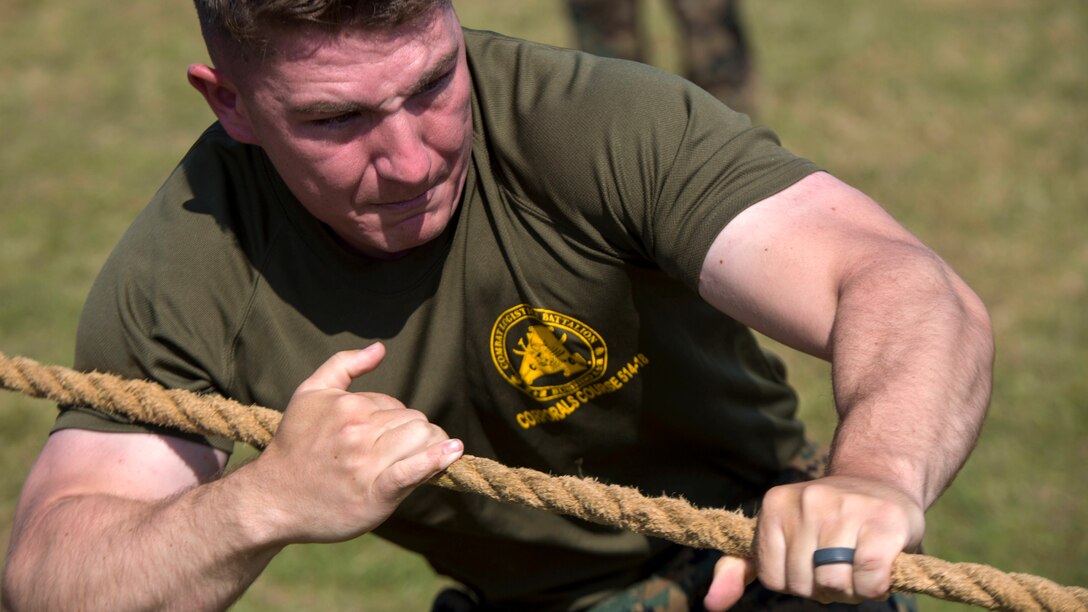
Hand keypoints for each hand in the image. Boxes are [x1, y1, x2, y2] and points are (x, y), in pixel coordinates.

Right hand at [244, 343, 462, 543]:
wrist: (271, 499)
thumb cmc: (294, 446)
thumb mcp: (309, 394)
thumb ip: (344, 365)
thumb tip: (380, 348)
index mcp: (348, 406)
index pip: (399, 406)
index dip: (397, 422)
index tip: (381, 441)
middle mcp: (359, 431)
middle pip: (416, 422)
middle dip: (415, 435)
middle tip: (397, 455)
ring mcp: (367, 464)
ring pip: (423, 439)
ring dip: (429, 448)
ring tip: (417, 460)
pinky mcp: (375, 494)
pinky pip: (413, 471)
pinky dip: (435, 461)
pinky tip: (452, 453)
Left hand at [704, 476, 923, 608]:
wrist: (879, 483)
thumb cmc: (824, 522)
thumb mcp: (776, 537)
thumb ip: (740, 568)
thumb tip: (711, 604)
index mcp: (774, 505)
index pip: (774, 579)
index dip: (797, 584)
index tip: (812, 566)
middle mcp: (806, 501)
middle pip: (804, 583)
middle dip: (824, 589)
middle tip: (840, 567)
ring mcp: (844, 508)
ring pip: (834, 583)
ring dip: (851, 590)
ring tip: (858, 568)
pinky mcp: (882, 522)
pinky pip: (868, 578)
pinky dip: (874, 587)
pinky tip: (879, 571)